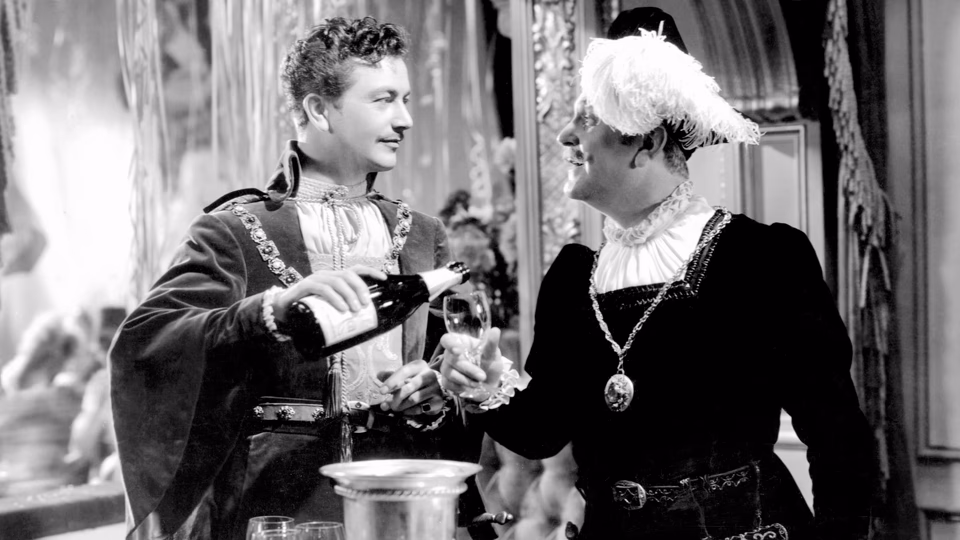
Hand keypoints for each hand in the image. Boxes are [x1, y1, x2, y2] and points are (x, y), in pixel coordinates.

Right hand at [272, 265, 386, 322]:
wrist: (282, 311)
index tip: (385, 278)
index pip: (356, 270)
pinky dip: (334, 298)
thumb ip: (342, 313)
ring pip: (337, 281)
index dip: (371, 272)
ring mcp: (315, 279)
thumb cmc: (308, 311)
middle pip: (349, 275)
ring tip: (355, 309)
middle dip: (360, 288)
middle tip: (366, 304)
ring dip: (349, 295)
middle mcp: (327, 275)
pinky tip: (341, 308)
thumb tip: (363, 327)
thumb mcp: (329, 310)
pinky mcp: (305, 286)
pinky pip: (322, 288)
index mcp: (335, 278)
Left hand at [377, 360, 444, 415]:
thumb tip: (378, 375)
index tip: (382, 391)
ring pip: (413, 399)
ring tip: (395, 408)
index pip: (405, 371)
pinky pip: (420, 408)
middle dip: (394, 398)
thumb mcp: (403, 376)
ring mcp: (436, 388)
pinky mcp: (438, 401)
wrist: (433, 391)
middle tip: (385, 406)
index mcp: (420, 365)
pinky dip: (410, 411)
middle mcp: (430, 374)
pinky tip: (405, 411)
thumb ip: (391, 376)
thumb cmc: (414, 381)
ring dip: (400, 406)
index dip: (392, 381)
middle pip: (408, 387)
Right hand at [439, 327, 502, 399]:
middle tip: (482, 376)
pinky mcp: (446, 381)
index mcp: (460, 342)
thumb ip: (492, 344)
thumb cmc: (489, 364)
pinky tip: (470, 387)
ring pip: (450, 373)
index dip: (449, 344)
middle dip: (468, 369)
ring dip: (466, 380)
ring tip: (479, 383)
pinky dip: (461, 387)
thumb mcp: (493, 354)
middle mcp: (450, 354)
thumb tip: (496, 330)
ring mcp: (447, 368)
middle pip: (451, 359)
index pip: (447, 339)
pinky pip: (449, 384)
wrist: (490, 383)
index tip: (458, 351)